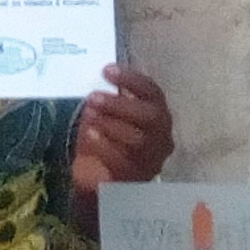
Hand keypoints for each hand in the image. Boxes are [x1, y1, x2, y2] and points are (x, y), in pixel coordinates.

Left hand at [72, 65, 173, 195]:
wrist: (97, 176)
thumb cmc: (106, 136)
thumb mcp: (108, 113)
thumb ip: (109, 95)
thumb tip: (99, 75)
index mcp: (157, 112)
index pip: (152, 92)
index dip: (132, 79)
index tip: (107, 70)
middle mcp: (161, 136)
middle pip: (150, 117)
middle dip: (120, 104)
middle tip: (93, 97)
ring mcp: (151, 159)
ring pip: (138, 140)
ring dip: (110, 124)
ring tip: (89, 115)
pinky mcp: (135, 178)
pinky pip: (123, 162)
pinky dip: (105, 146)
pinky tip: (90, 135)